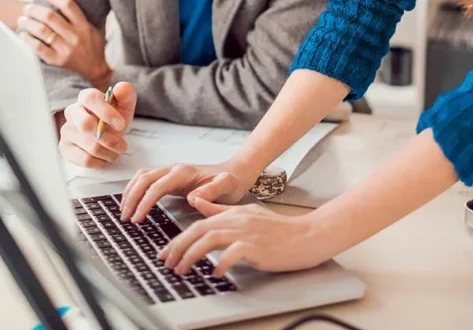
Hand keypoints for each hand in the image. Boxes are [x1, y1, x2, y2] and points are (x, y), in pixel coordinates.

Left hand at [20, 0, 109, 85]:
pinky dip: (28, 39)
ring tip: (22, 20)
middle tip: (27, 8)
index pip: (67, 5)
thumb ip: (85, 14)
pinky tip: (23, 34)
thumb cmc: (93, 46)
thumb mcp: (95, 28)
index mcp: (84, 25)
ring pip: (42, 31)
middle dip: (34, 9)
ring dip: (28, 23)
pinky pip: (39, 48)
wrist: (96, 70)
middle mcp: (75, 36)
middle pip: (50, 17)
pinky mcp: (58, 61)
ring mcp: (66, 49)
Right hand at [58, 83, 136, 168]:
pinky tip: (106, 158)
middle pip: (86, 125)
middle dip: (109, 139)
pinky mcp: (65, 148)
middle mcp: (72, 112)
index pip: (91, 99)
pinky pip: (84, 159)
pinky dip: (100, 162)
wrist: (108, 133)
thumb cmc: (114, 117)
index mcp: (86, 97)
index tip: (121, 125)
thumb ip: (126, 93)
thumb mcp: (124, 104)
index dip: (106, 112)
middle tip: (122, 145)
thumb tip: (121, 88)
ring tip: (117, 152)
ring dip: (109, 153)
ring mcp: (66, 131)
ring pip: (89, 146)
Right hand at [119, 162, 255, 222]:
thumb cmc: (231, 182)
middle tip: (125, 218)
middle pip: (144, 179)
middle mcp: (174, 169)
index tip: (137, 219)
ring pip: (142, 177)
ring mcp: (170, 172)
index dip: (144, 203)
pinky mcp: (169, 177)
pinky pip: (146, 180)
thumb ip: (211, 191)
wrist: (234, 173)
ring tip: (124, 212)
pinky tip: (132, 202)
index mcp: (184, 173)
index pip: (157, 186)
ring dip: (130, 192)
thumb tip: (192, 198)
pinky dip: (135, 189)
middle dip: (131, 198)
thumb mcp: (227, 186)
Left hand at [159, 202, 338, 276]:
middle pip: (199, 231)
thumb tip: (196, 201)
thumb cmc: (279, 229)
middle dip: (178, 248)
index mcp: (233, 213)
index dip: (178, 240)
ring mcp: (247, 232)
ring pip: (210, 239)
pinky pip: (233, 253)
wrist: (307, 235)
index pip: (197, 225)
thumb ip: (220, 209)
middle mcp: (237, 220)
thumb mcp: (247, 214)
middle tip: (167, 263)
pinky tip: (215, 272)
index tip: (166, 253)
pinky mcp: (257, 245)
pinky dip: (221, 263)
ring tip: (182, 270)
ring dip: (192, 255)